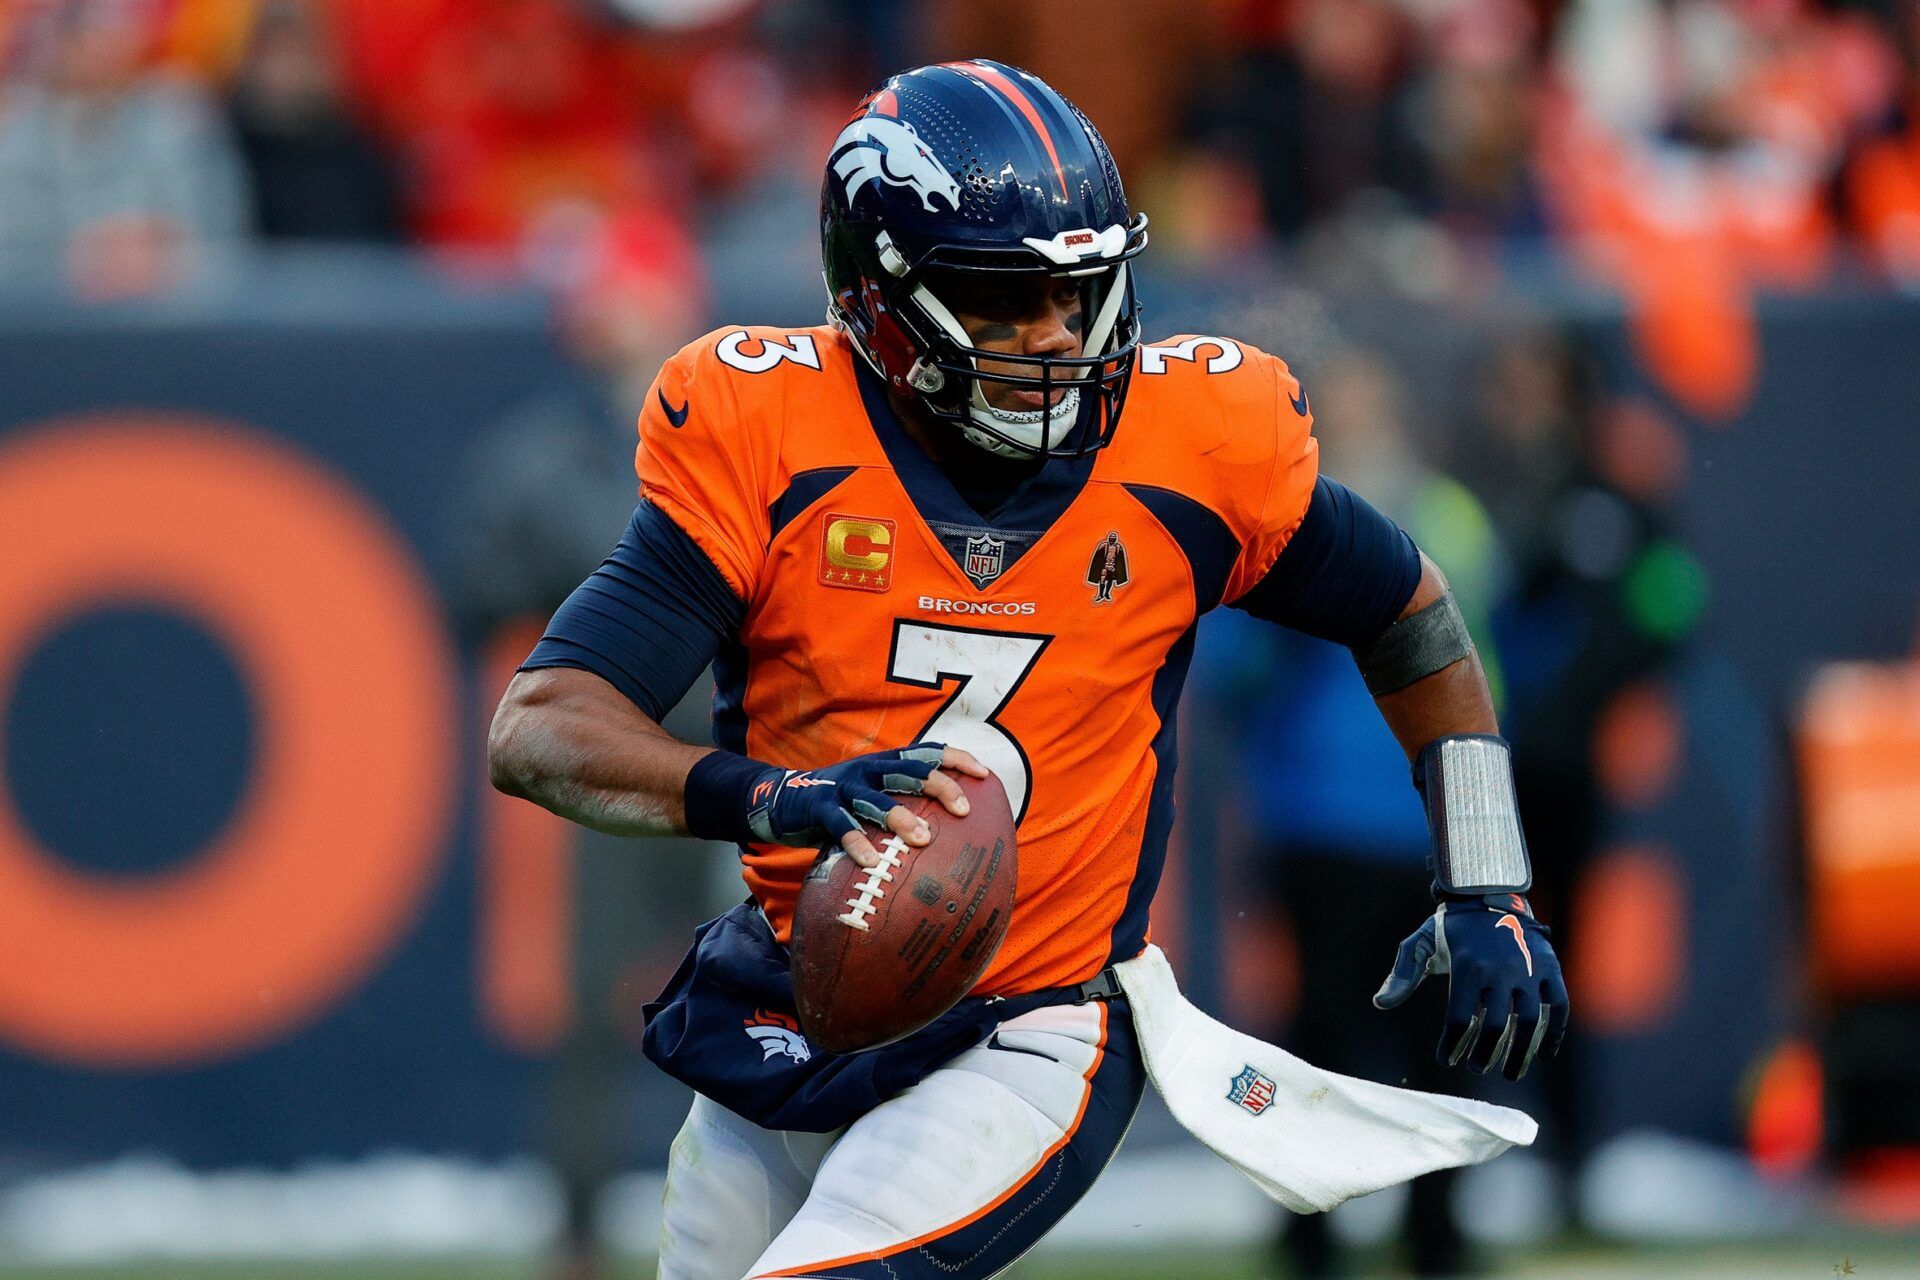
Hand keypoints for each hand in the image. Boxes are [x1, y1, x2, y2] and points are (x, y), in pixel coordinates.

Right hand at [746, 743, 988, 867]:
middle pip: (909, 769)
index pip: (927, 751)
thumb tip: (948, 835)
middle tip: (963, 809)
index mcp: (885, 763)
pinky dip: (856, 841)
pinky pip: (840, 825)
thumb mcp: (873, 797)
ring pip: (877, 798)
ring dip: (901, 817)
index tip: (985, 774)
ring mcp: (843, 786)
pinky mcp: (818, 806)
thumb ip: (902, 805)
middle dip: (939, 785)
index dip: (956, 758)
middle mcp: (868, 769)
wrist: (782, 801)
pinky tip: (871, 861)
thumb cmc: (840, 806)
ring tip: (924, 838)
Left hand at [1373, 894, 1568, 1080]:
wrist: (1491, 896)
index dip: (1452, 1045)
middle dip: (1484, 1054)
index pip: (1459, 1019)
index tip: (1447, 1060)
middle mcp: (1501, 969)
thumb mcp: (1422, 942)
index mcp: (1467, 966)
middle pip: (1495, 1026)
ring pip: (1529, 1022)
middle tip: (1476, 1069)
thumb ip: (1403, 972)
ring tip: (1510, 1074)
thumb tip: (1379, 1003)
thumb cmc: (1453, 929)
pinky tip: (1544, 1056)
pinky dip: (1554, 1034)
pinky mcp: (1551, 968)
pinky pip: (1558, 1006)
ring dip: (1520, 1053)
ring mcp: (1529, 969)